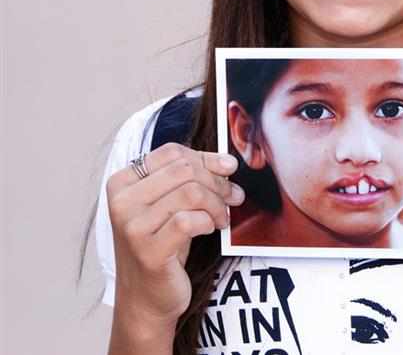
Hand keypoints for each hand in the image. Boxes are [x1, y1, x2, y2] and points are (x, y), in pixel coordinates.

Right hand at [106, 143, 244, 335]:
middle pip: (184, 169)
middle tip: (233, 195)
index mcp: (122, 182)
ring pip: (191, 193)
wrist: (145, 299)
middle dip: (217, 181)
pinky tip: (209, 229)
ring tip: (221, 216)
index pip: (172, 152)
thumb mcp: (169, 203)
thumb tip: (227, 161)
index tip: (228, 169)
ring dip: (216, 203)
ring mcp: (132, 227)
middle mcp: (121, 202)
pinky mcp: (148, 251)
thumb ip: (188, 177)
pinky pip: (189, 221)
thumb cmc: (162, 245)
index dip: (206, 158)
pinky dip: (208, 221)